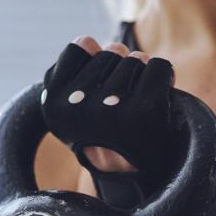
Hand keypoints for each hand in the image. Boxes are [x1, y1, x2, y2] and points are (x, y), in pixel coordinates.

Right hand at [41, 36, 178, 208]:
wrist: (132, 175)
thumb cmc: (103, 131)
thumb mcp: (75, 102)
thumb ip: (75, 68)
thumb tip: (87, 41)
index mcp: (52, 103)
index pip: (81, 46)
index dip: (96, 60)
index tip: (99, 88)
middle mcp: (77, 107)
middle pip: (111, 51)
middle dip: (121, 69)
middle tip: (120, 103)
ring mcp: (111, 109)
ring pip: (136, 59)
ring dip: (141, 77)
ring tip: (136, 105)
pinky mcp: (144, 111)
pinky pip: (159, 67)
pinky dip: (163, 79)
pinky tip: (155, 102)